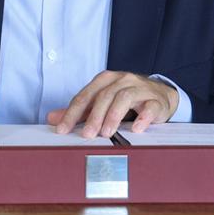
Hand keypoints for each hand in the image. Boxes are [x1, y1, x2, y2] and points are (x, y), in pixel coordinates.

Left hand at [48, 71, 177, 137]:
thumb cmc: (128, 100)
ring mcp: (140, 88)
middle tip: (87, 135)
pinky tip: (136, 129)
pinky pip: (149, 107)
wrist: (160, 95)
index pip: (85, 96)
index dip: (72, 113)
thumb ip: (80, 111)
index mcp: (105, 80)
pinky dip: (142, 118)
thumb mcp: (102, 102)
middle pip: (104, 96)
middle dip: (93, 116)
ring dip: (114, 116)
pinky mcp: (156, 100)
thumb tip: (52, 119)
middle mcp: (122, 80)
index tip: (62, 129)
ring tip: (107, 133)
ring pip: (124, 98)